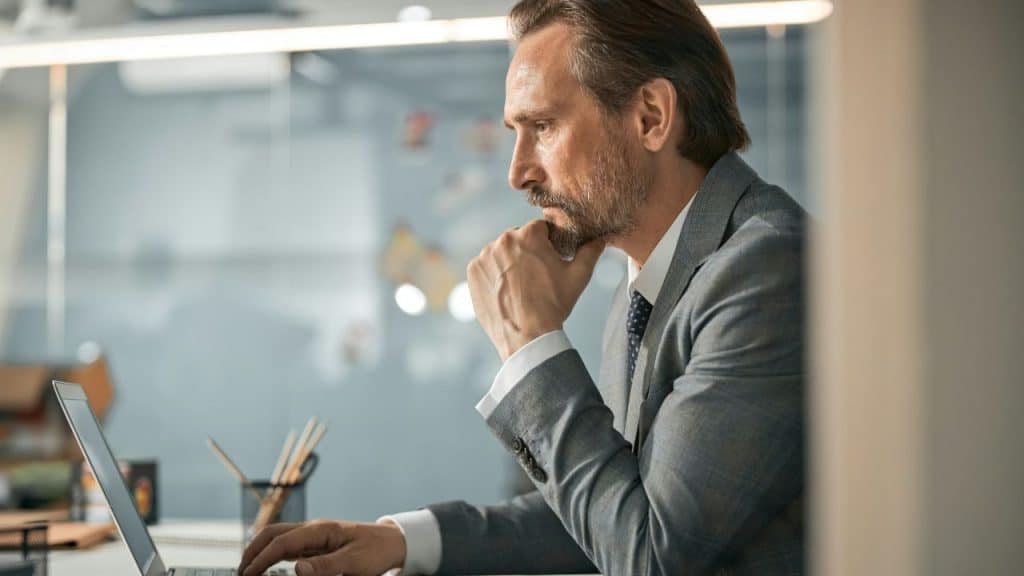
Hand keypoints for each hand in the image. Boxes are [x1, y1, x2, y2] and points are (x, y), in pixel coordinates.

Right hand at [237, 519, 405, 575]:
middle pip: (273, 533)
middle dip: (253, 550)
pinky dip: (272, 553)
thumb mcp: (354, 563)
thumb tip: (296, 569)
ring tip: (247, 569)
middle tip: (240, 572)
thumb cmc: (375, 551)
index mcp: (320, 530)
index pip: (282, 542)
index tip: (248, 575)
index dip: (262, 559)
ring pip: (278, 536)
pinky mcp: (316, 543)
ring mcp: (314, 535)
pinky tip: (266, 564)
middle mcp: (313, 529)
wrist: (392, 542)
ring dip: (260, 550)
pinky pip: (288, 545)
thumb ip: (326, 566)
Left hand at [468, 220, 604, 361]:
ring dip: (509, 263)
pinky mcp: (473, 272)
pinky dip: (493, 275)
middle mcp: (503, 240)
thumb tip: (601, 239)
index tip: (549, 260)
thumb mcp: (578, 276)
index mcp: (528, 234)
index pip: (539, 229)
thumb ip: (590, 252)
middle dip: (526, 252)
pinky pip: (485, 267)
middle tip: (535, 277)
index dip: (547, 243)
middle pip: (518, 239)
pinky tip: (506, 291)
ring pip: (500, 252)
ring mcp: (485, 256)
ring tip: (520, 287)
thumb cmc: (553, 304)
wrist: (526, 336)